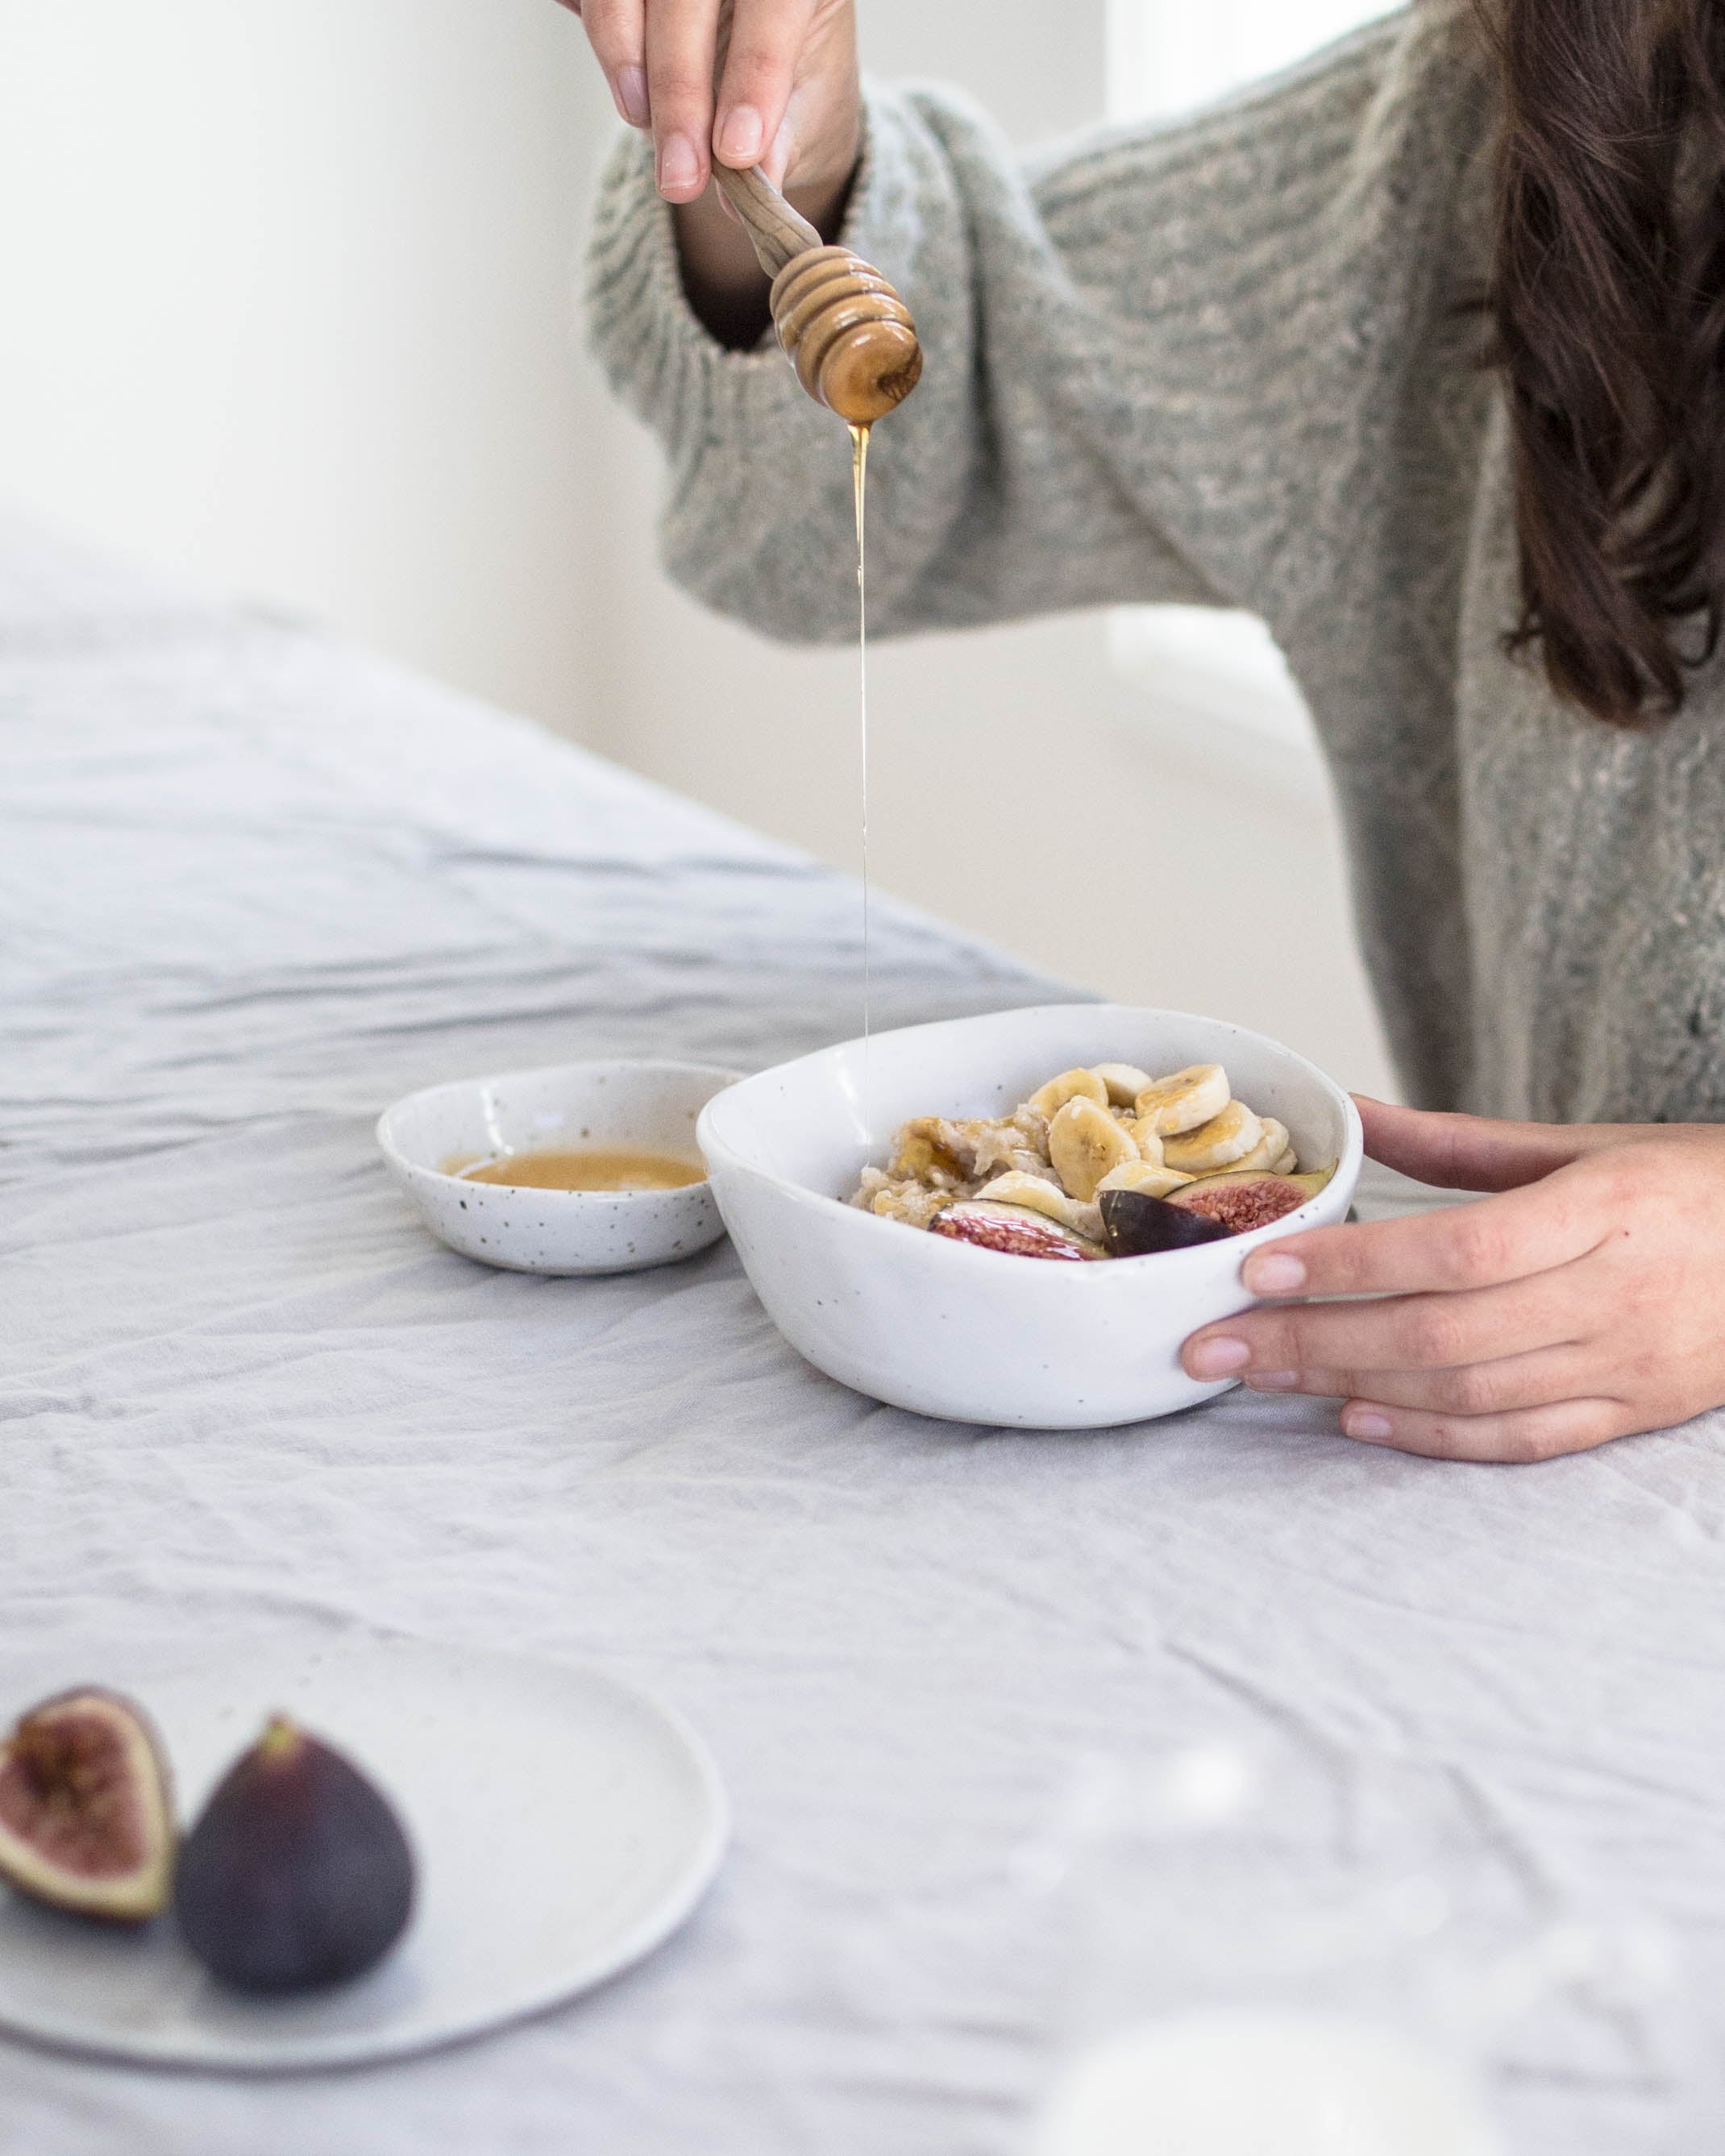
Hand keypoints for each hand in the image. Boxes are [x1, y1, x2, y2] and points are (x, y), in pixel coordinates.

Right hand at [558, 0, 859, 209]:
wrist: (763, 81)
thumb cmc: (795, 89)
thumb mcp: (803, 118)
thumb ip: (782, 145)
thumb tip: (762, 179)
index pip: (776, 5)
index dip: (755, 72)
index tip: (735, 150)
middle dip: (680, 88)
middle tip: (680, 174)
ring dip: (626, 61)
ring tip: (643, 125)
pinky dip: (606, 40)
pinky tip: (626, 91)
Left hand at [1180, 1097, 1724, 1461]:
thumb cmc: (1691, 1186)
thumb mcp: (1582, 1146)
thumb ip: (1458, 1142)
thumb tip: (1350, 1110)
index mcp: (1601, 1211)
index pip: (1454, 1249)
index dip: (1350, 1264)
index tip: (1257, 1266)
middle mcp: (1612, 1296)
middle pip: (1439, 1336)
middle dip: (1311, 1341)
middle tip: (1214, 1342)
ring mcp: (1625, 1367)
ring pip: (1467, 1396)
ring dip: (1351, 1388)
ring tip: (1262, 1375)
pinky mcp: (1633, 1415)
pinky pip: (1518, 1441)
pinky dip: (1430, 1439)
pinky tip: (1356, 1420)